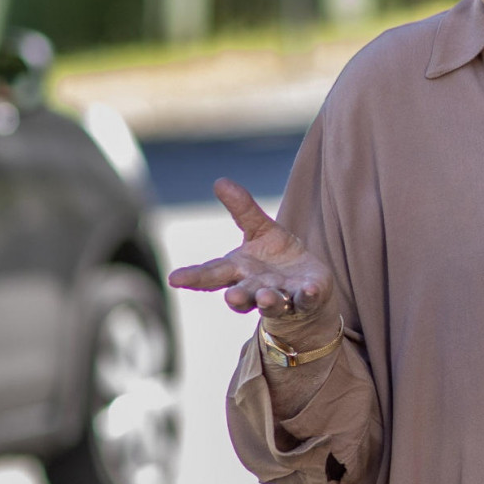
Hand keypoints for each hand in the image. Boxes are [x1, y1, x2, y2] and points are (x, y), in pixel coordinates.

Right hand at [167, 177, 340, 345]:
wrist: (308, 287)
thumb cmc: (274, 257)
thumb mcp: (261, 229)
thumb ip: (243, 210)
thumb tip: (219, 180)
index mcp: (238, 270)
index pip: (212, 273)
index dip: (194, 277)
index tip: (174, 279)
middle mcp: (256, 288)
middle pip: (241, 294)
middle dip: (236, 297)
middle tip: (231, 297)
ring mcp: (282, 296)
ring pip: (272, 302)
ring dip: (268, 300)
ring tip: (265, 296)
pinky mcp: (307, 299)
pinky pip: (307, 300)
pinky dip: (307, 296)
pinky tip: (309, 290)